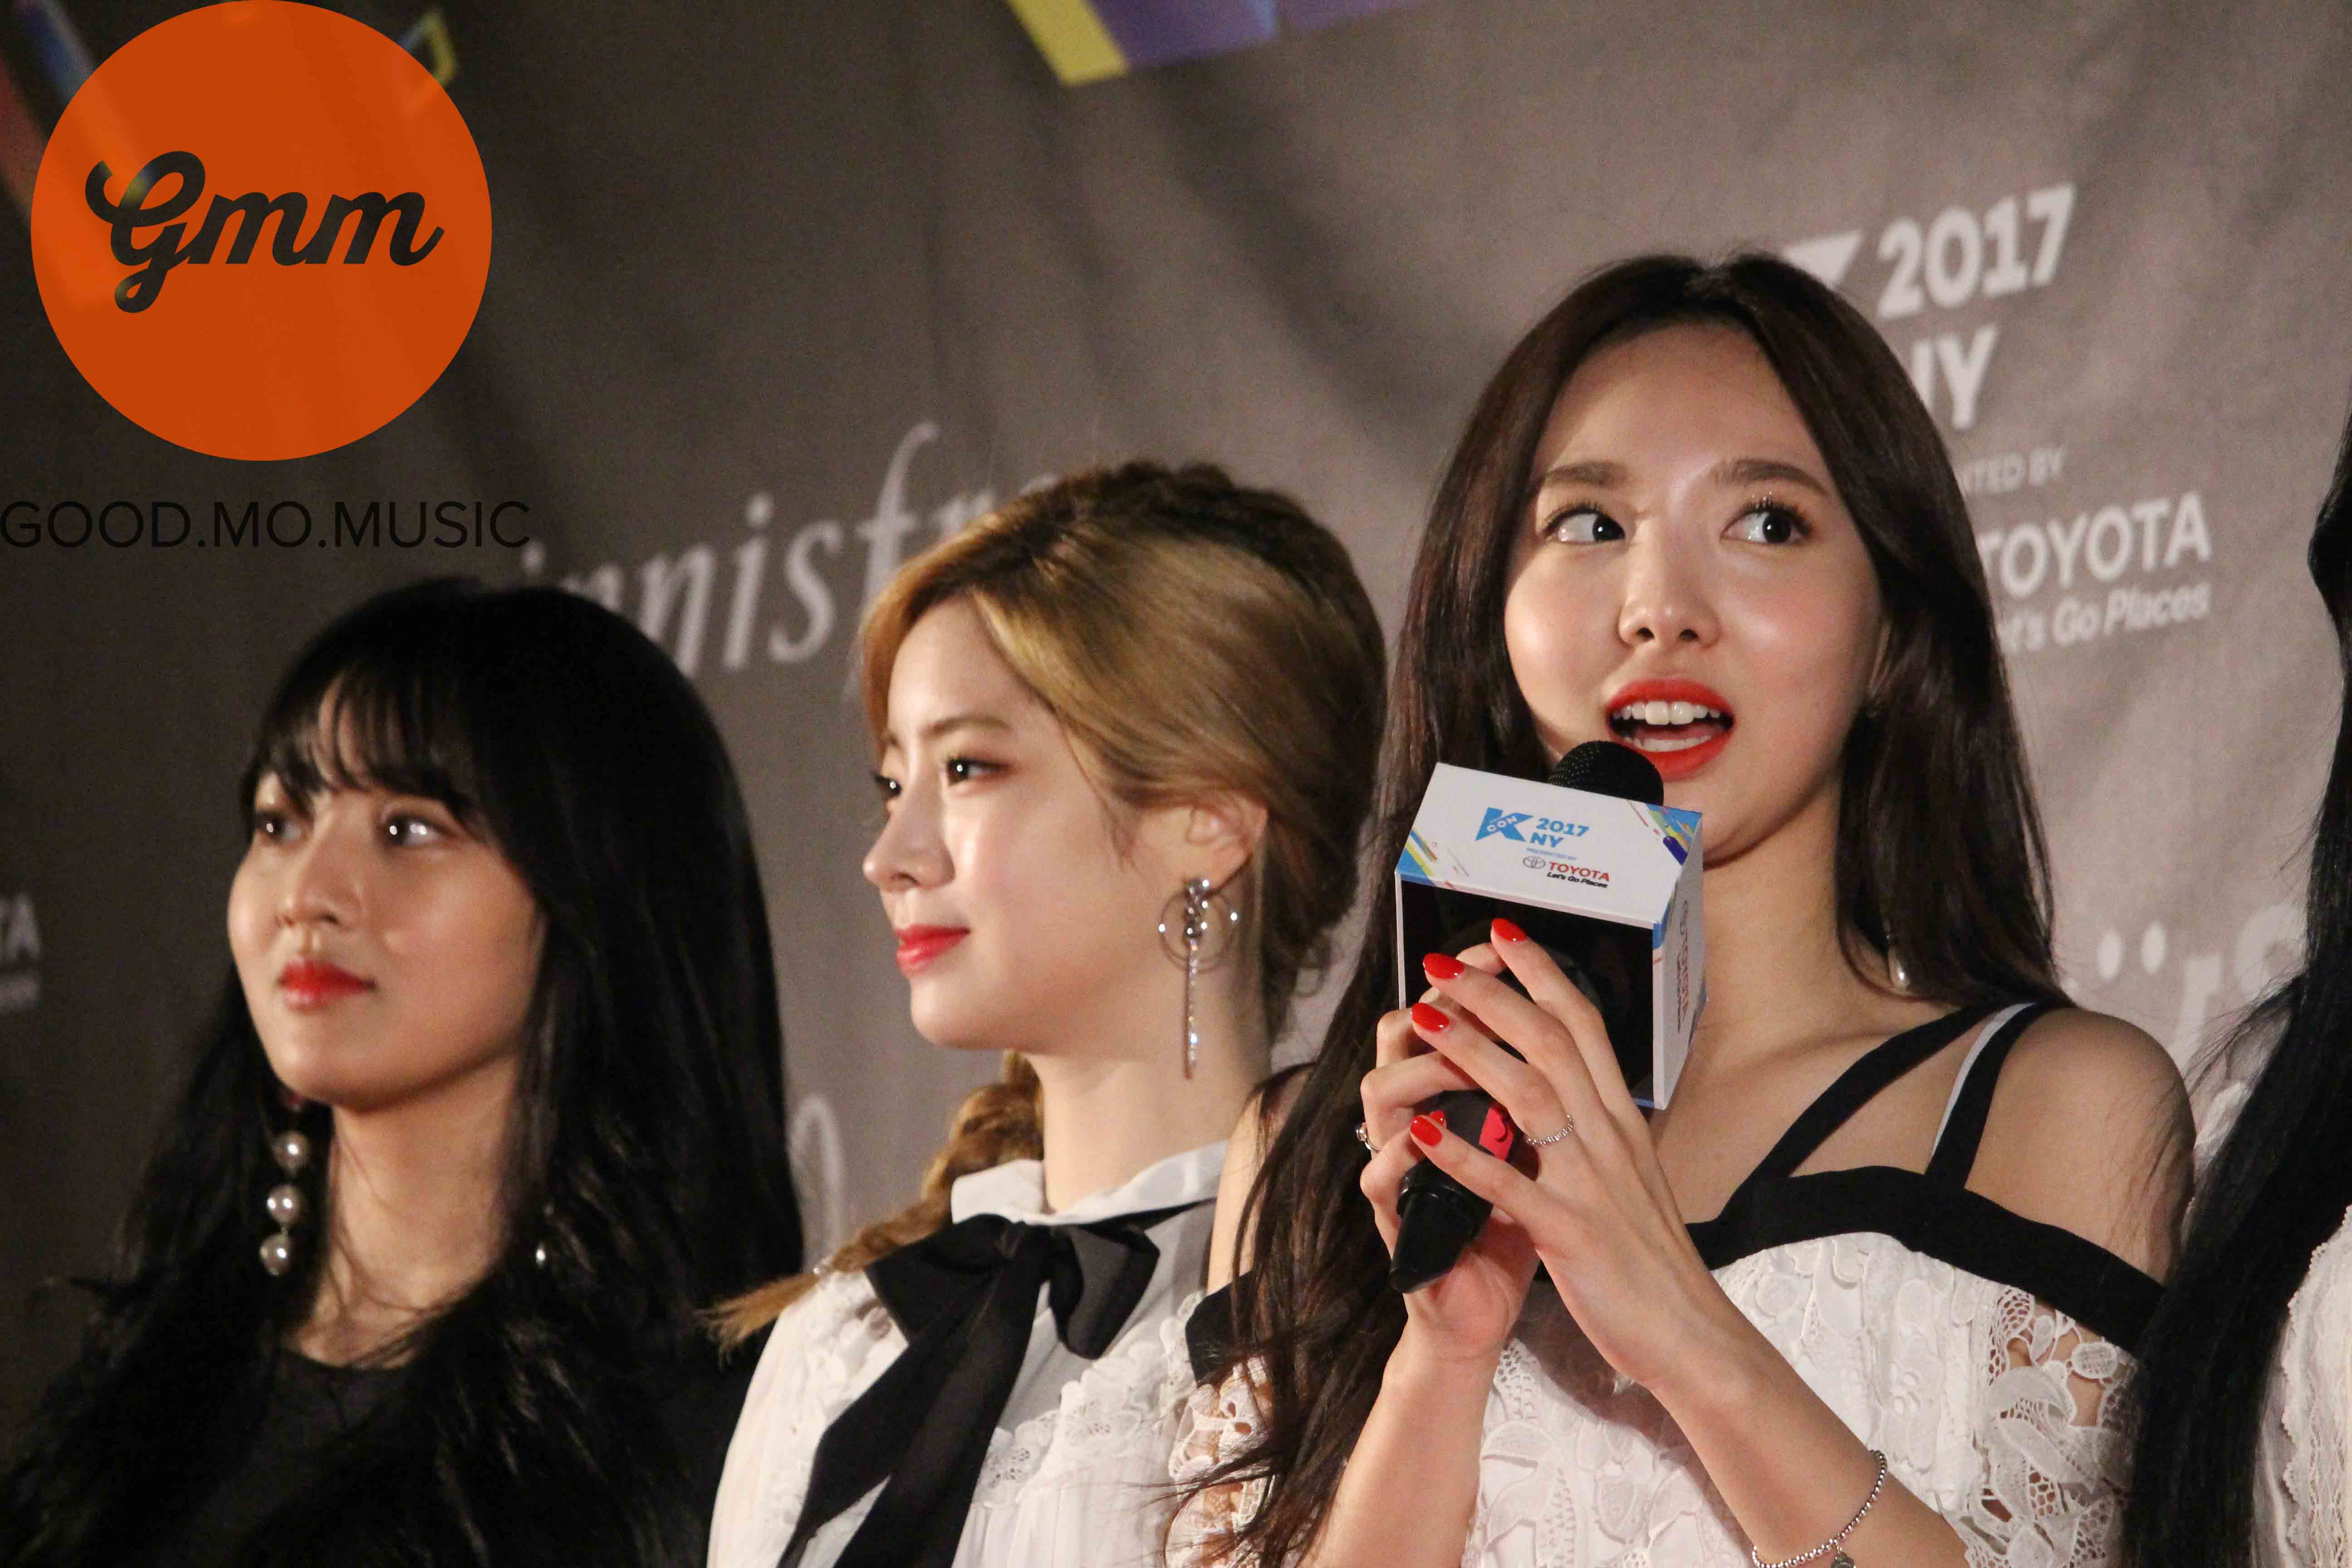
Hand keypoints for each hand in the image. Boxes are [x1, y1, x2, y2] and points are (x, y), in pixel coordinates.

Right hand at [1357, 944, 1538, 1367]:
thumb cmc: (1509, 1232)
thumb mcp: (1535, 1157)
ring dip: (1423, 1069)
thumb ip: (1538, 1102)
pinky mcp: (1394, 1220)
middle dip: (1440, 1007)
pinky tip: (1424, 1136)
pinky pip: (1383, 1175)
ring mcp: (1398, 1168)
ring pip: (1381, 1095)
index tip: (1502, 948)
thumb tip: (1572, 1039)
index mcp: (1453, 1103)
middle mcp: (1416, 1124)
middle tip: (1467, 980)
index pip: (1448, 1020)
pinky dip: (1405, 1154)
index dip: (1472, 982)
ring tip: (1454, 1051)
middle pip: (1400, 1039)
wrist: (1482, 1314)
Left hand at [1397, 922, 1733, 1394]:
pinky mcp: (1572, 1236)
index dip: (1544, 974)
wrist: (1693, 1336)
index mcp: (1621, 1123)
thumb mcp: (1629, 1177)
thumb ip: (1596, 1130)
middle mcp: (1610, 1139)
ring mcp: (1592, 1185)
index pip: (1584, 1026)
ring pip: (1530, 1095)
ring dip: (1472, 1051)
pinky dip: (1465, 1155)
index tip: (1504, 934)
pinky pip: (1512, 1186)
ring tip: (1421, 1020)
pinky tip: (1422, 1134)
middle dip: (1492, 995)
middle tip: (1439, 962)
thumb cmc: (1652, 1259)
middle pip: (1550, 1043)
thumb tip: (1567, 1086)